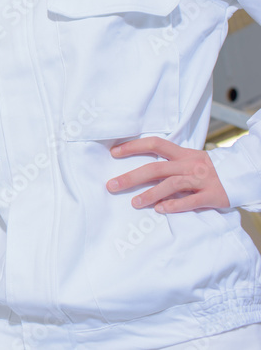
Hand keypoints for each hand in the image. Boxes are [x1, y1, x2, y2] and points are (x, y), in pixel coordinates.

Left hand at [106, 136, 229, 211]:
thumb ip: (169, 163)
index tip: (113, 152)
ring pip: (172, 184)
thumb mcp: (190, 160)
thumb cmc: (209, 170)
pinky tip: (160, 209)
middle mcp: (190, 164)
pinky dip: (175, 205)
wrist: (242, 175)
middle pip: (156, 168)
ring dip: (150, 194)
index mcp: (183, 154)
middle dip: (131, 177)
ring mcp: (202, 180)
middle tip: (112, 185)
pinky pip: (192, 201)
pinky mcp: (213, 195)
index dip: (133, 146)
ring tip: (134, 203)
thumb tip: (139, 170)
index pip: (155, 144)